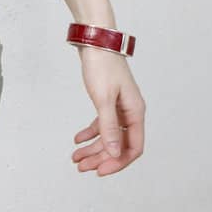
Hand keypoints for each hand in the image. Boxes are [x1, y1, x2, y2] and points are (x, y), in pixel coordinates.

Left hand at [71, 45, 144, 175]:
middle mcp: (130, 111)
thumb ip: (109, 127)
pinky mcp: (108, 100)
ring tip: (75, 158)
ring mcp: (119, 106)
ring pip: (109, 135)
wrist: (95, 40)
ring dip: (93, 148)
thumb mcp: (104, 99)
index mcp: (135, 112)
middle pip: (119, 144)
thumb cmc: (102, 65)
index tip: (100, 171)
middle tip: (81, 167)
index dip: (118, 162)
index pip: (133, 147)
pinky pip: (101, 123)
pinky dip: (90, 133)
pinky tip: (77, 139)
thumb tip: (116, 153)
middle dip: (101, 158)